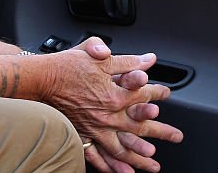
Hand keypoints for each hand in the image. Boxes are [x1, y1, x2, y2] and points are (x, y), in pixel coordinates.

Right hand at [50, 38, 181, 171]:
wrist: (41, 79)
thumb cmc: (66, 66)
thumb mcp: (97, 56)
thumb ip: (125, 60)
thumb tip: (147, 59)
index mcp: (114, 95)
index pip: (143, 95)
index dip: (157, 94)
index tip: (166, 94)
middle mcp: (107, 115)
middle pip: (139, 127)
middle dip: (160, 132)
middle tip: (176, 137)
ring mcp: (95, 128)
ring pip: (122, 147)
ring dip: (138, 157)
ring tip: (153, 165)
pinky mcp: (82, 135)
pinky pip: (98, 155)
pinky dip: (110, 165)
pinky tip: (121, 172)